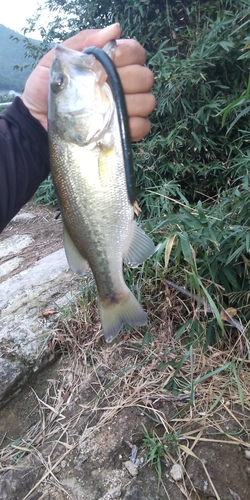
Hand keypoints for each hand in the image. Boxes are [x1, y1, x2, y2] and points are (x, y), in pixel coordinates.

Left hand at [21, 24, 154, 141]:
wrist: (37, 121)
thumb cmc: (46, 89)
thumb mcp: (57, 59)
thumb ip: (84, 41)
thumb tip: (115, 29)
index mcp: (111, 65)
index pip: (137, 52)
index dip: (128, 55)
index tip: (109, 61)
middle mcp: (123, 86)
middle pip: (146, 77)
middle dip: (128, 80)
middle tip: (105, 87)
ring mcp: (126, 109)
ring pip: (147, 101)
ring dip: (131, 104)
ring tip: (107, 108)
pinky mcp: (125, 131)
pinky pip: (143, 126)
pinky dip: (133, 126)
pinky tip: (114, 125)